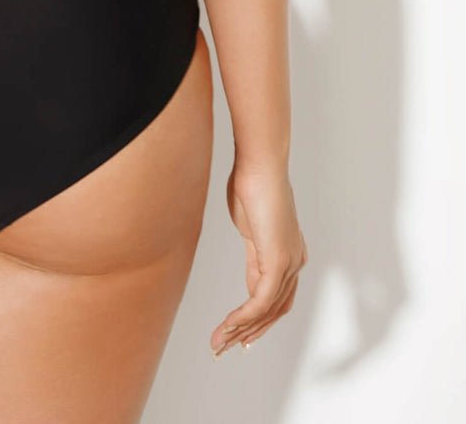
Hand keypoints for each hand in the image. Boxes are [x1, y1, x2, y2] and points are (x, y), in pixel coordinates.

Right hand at [210, 161, 307, 356]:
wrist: (261, 165)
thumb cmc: (253, 182)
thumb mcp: (251, 224)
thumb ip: (253, 250)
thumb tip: (250, 270)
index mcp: (290, 252)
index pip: (276, 297)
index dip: (257, 319)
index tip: (238, 333)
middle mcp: (295, 262)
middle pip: (274, 311)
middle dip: (249, 332)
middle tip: (225, 348)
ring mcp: (289, 264)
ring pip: (266, 311)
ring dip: (240, 330)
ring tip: (218, 343)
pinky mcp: (278, 263)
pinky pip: (259, 301)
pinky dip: (242, 318)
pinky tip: (226, 327)